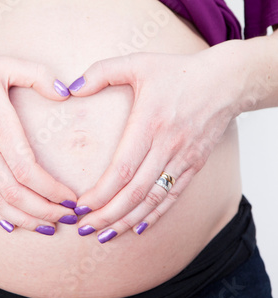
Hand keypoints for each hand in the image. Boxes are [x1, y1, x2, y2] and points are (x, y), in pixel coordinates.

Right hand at [0, 54, 76, 234]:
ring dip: (24, 219)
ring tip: (47, 227)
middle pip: (14, 192)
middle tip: (67, 217)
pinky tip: (12, 226)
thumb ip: (37, 74)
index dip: (51, 189)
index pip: (27, 169)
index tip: (70, 198)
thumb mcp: (2, 65)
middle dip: (44, 210)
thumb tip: (66, 92)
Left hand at [68, 45, 247, 242]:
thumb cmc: (179, 72)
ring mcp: (183, 159)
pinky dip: (154, 215)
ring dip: (127, 220)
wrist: (227, 82)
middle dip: (107, 215)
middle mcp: (167, 146)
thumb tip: (71, 88)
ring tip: (105, 235)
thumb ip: (101, 72)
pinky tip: (136, 227)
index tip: (81, 207)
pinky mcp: (194, 166)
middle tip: (85, 229)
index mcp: (149, 124)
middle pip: (135, 192)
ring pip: (153, 199)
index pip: (122, 170)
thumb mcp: (138, 62)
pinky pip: (172, 196)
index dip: (100, 194)